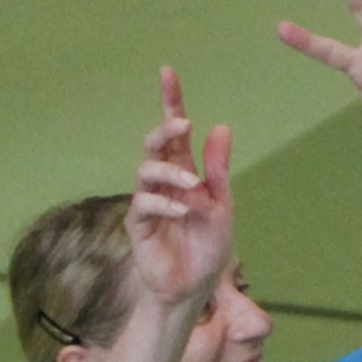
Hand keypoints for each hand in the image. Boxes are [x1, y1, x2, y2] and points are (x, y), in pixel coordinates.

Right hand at [128, 66, 236, 313]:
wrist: (195, 288)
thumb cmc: (207, 249)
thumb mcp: (222, 206)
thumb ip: (218, 170)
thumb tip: (220, 127)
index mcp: (185, 174)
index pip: (176, 133)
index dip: (172, 103)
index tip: (167, 73)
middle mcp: (163, 183)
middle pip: (155, 144)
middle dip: (166, 129)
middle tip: (182, 124)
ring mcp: (148, 201)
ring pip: (146, 170)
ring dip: (169, 173)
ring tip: (191, 186)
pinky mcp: (138, 224)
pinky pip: (144, 204)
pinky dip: (163, 203)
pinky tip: (181, 210)